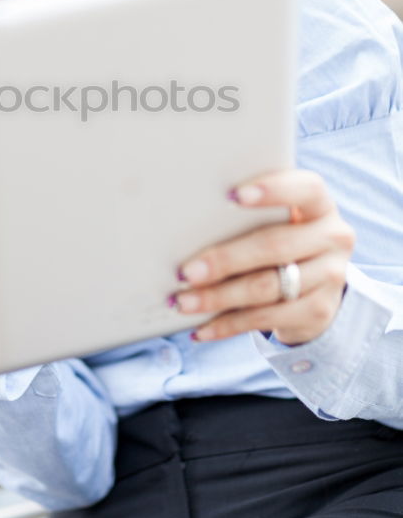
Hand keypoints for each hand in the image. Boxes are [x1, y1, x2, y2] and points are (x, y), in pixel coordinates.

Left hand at [169, 170, 355, 345]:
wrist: (318, 283)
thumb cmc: (279, 235)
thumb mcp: (277, 218)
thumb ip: (247, 213)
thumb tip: (187, 221)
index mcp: (319, 203)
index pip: (304, 189)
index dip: (271, 190)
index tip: (232, 195)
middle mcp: (333, 236)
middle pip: (274, 246)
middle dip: (225, 259)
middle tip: (186, 271)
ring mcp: (331, 276)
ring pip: (267, 287)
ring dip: (218, 297)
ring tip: (183, 302)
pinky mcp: (320, 311)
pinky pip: (267, 319)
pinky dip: (228, 324)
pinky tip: (200, 329)